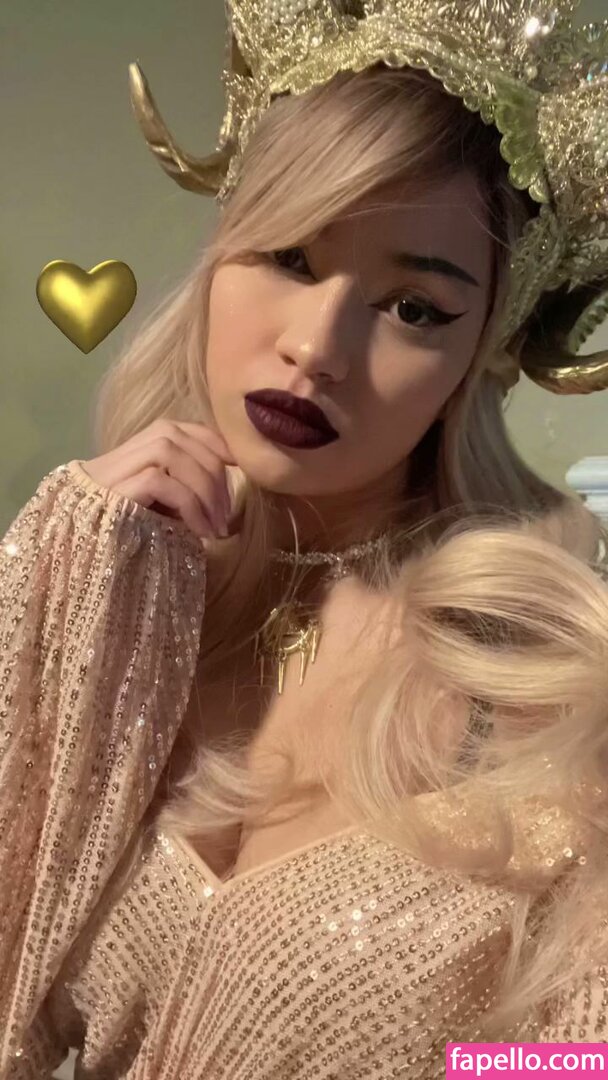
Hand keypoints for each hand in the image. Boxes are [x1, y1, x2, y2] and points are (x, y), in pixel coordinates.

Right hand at [81, 418, 237, 539]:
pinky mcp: (117, 484)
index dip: (221, 447)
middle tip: (227, 518)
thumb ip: (191, 485)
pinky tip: (199, 532)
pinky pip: (162, 482)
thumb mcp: (168, 500)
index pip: (195, 430)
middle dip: (217, 479)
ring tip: (215, 527)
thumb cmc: (131, 519)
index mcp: (152, 440)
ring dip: (204, 492)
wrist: (83, 537)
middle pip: (188, 441)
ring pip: (174, 454)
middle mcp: (139, 443)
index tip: (241, 471)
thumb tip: (229, 493)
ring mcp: (125, 462)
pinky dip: (189, 506)